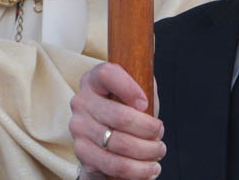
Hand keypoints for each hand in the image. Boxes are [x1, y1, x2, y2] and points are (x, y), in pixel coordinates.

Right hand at [69, 62, 164, 179]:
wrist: (103, 143)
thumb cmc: (125, 113)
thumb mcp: (135, 93)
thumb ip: (143, 82)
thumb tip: (151, 69)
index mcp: (93, 80)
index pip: (107, 74)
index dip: (130, 88)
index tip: (145, 103)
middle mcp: (81, 102)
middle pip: (120, 116)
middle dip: (149, 130)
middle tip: (159, 134)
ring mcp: (78, 128)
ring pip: (121, 144)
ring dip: (148, 152)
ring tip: (158, 151)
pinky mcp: (82, 153)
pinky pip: (116, 165)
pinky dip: (139, 171)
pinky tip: (149, 168)